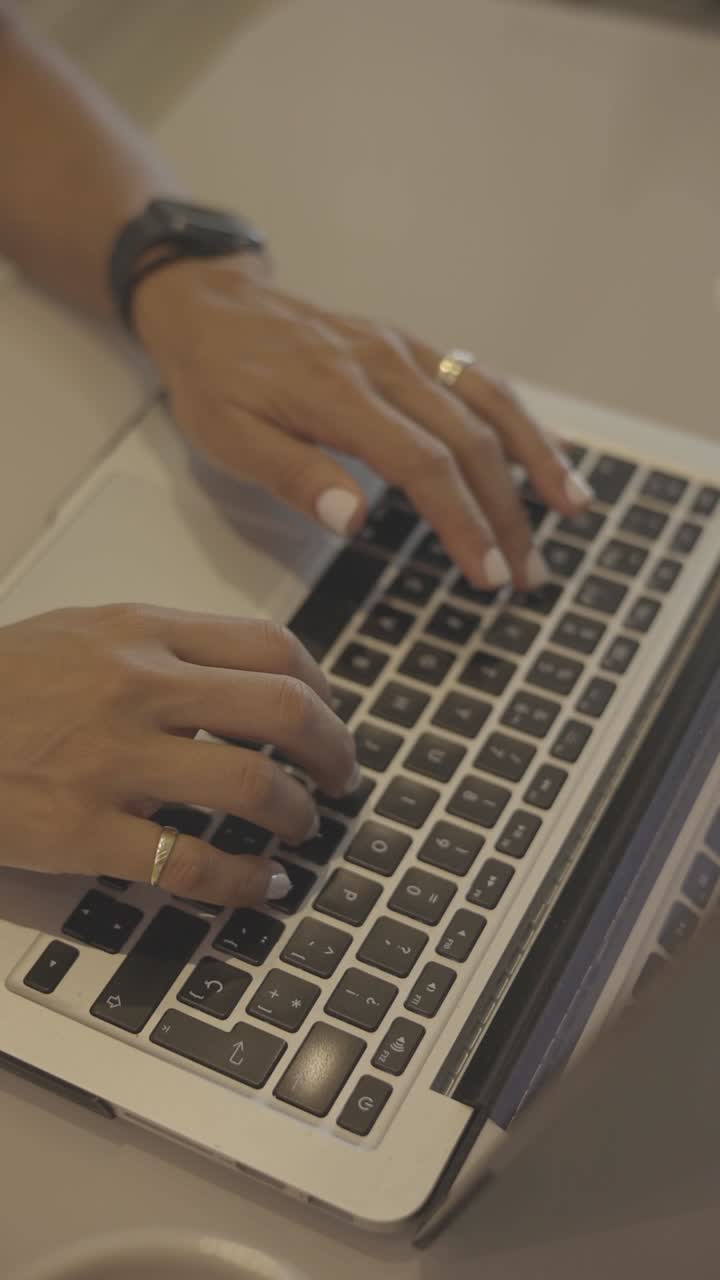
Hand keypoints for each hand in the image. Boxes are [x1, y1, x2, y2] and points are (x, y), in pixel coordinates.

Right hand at [0, 605, 355, 903]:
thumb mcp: (77, 635)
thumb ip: (157, 647)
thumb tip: (240, 677)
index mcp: (139, 632)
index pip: (269, 646)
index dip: (322, 686)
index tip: (330, 712)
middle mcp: (137, 686)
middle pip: (283, 709)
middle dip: (334, 748)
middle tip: (344, 777)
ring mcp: (113, 760)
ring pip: (249, 786)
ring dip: (297, 815)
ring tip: (304, 830)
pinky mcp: (84, 830)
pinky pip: (189, 863)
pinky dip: (242, 881)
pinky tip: (262, 886)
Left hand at [134, 254, 592, 591]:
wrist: (212, 305)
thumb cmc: (216, 380)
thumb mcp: (229, 437)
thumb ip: (293, 475)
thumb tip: (353, 518)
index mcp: (340, 393)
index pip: (423, 465)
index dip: (463, 522)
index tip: (487, 574)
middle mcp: (386, 365)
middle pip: (470, 442)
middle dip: (507, 513)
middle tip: (527, 575)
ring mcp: (405, 350)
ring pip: (490, 404)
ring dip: (537, 460)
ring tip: (574, 510)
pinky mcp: (412, 346)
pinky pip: (480, 380)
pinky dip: (522, 420)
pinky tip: (546, 455)